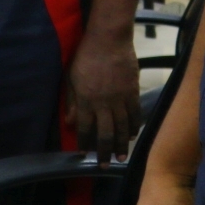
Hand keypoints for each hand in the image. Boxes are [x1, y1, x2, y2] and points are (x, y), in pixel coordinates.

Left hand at [68, 29, 141, 164]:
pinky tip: (133, 135)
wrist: (109, 39)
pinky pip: (135, 114)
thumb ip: (72, 101)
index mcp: (86, 99)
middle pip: (106, 133)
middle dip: (105, 152)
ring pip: (123, 127)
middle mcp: (104, 103)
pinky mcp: (133, 91)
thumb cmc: (85, 56)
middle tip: (105, 166)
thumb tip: (69, 121)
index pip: (85, 128)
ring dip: (123, 144)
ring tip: (122, 157)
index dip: (84, 143)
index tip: (83, 155)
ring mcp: (120, 98)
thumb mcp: (71, 77)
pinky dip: (134, 126)